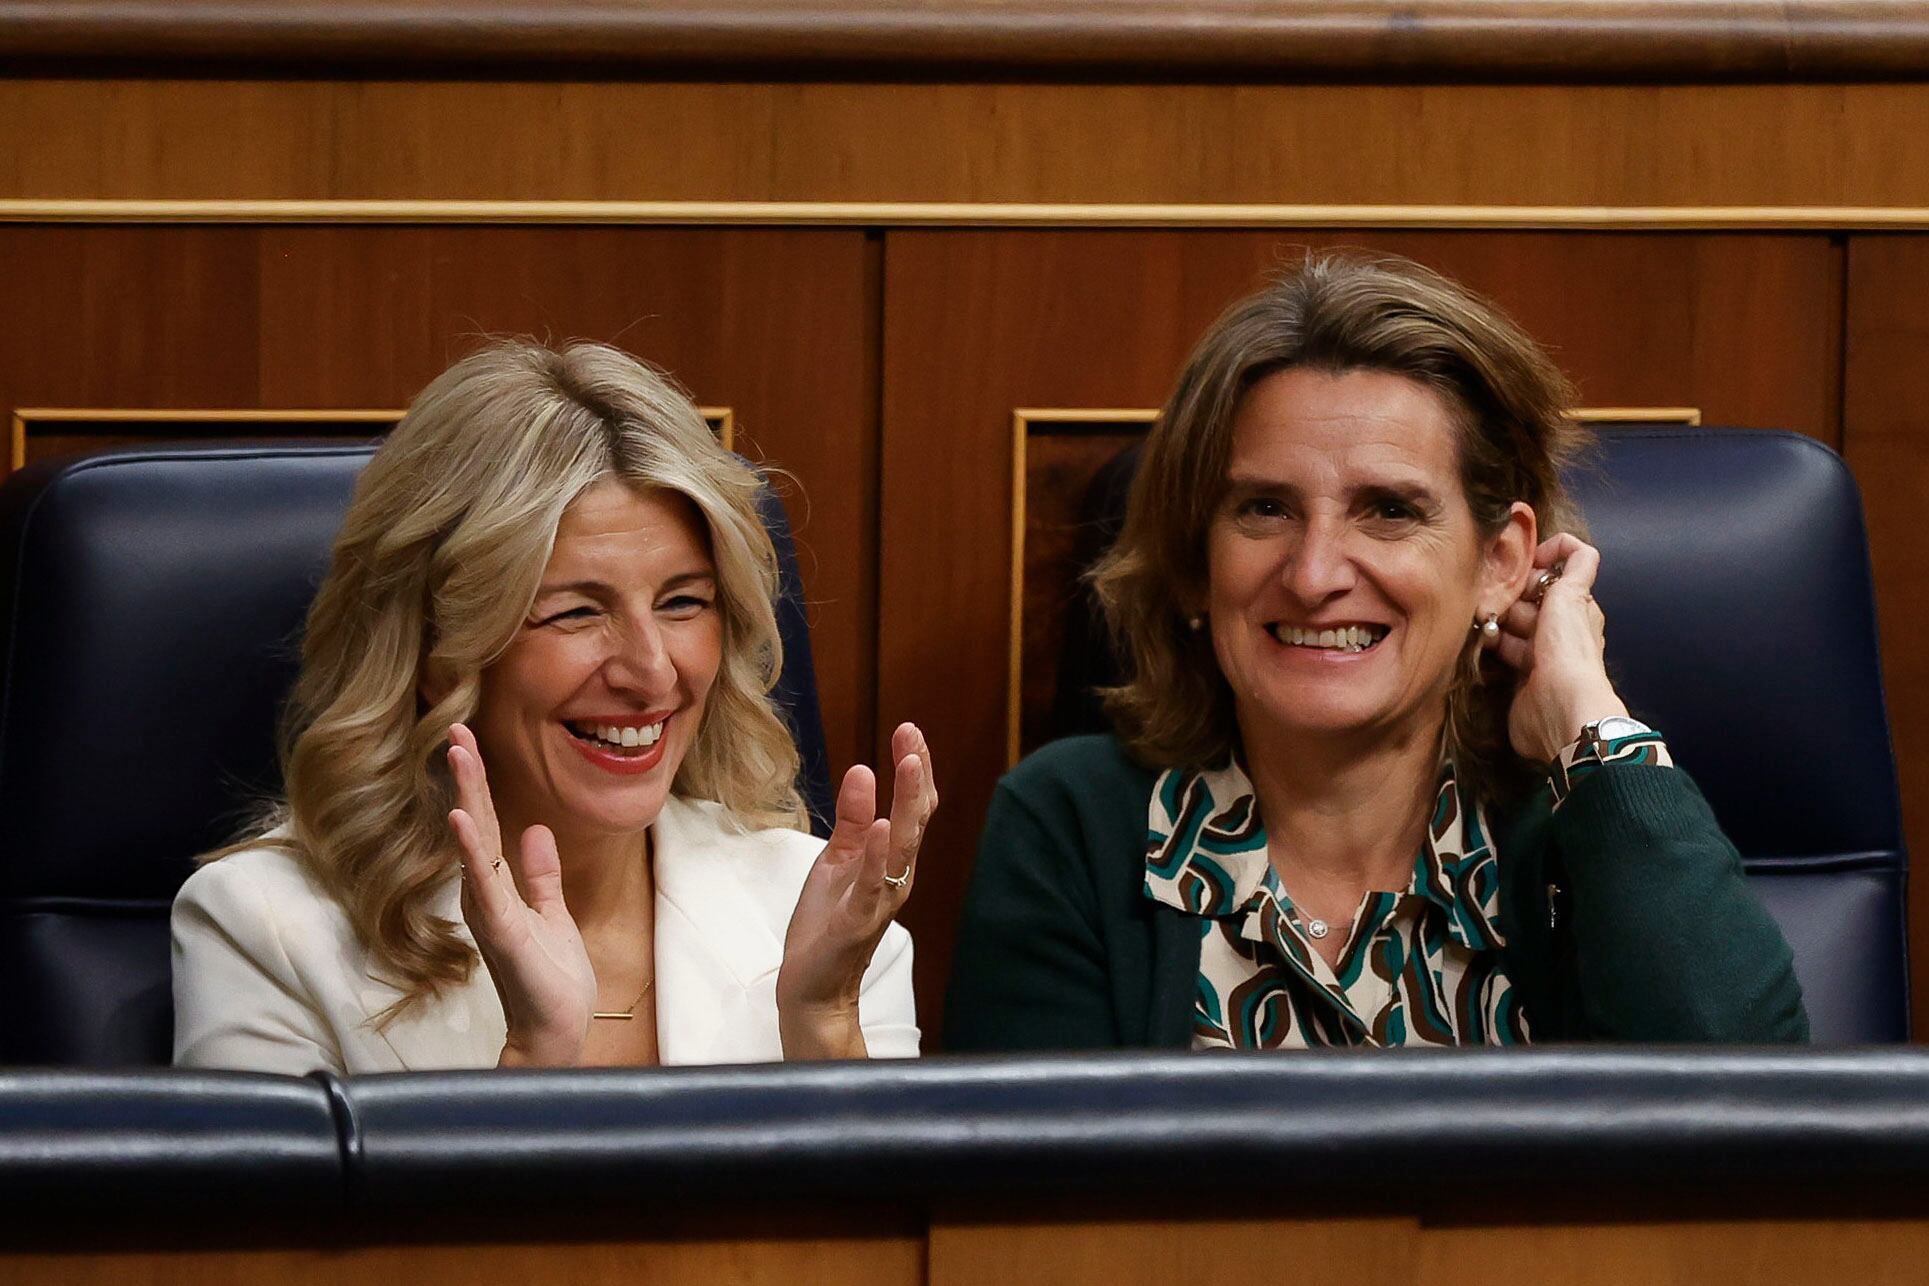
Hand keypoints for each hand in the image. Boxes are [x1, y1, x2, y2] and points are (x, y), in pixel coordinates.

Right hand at [446, 723, 597, 1067]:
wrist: (556, 1027)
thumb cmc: (551, 976)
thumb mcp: (552, 912)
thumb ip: (542, 874)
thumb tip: (538, 831)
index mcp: (498, 885)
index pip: (487, 823)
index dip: (478, 781)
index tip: (467, 739)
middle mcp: (485, 892)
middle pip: (476, 822)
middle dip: (467, 774)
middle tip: (456, 728)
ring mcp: (490, 909)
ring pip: (475, 842)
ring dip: (467, 796)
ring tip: (459, 755)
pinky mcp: (501, 928)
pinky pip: (484, 881)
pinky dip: (471, 849)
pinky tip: (462, 818)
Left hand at [776, 722, 936, 1059]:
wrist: (813, 986)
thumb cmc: (827, 924)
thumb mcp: (838, 860)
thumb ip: (853, 818)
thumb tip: (863, 770)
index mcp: (891, 859)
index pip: (912, 807)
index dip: (913, 768)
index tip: (909, 729)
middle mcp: (896, 876)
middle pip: (915, 819)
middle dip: (916, 775)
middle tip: (912, 734)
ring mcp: (880, 898)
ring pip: (903, 845)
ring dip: (908, 805)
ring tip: (909, 765)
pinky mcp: (858, 920)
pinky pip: (873, 884)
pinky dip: (880, 855)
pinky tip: (883, 826)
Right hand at [1493, 535, 1630, 763]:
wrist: (1559, 708)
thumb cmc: (1568, 650)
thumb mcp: (1573, 596)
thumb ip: (1575, 565)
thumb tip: (1570, 543)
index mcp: (1574, 608)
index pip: (1552, 576)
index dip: (1534, 566)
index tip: (1515, 567)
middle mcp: (1558, 630)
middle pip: (1527, 600)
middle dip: (1506, 592)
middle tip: (1487, 593)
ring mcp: (1538, 655)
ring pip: (1510, 625)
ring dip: (1493, 618)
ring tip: (1478, 616)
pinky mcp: (1519, 677)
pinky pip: (1500, 652)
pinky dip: (1487, 643)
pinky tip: (1476, 638)